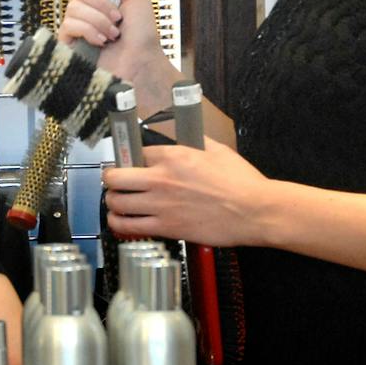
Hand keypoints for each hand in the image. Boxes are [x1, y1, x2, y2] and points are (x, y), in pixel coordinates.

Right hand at [60, 0, 173, 99]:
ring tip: (113, 34)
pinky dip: (89, 32)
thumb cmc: (141, 34)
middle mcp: (85, 5)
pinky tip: (101, 42)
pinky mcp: (69, 41)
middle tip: (117, 17)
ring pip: (73, 7)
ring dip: (99, 20)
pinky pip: (69, 25)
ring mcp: (75, 23)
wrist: (140, 61)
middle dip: (100, 3)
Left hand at [103, 138, 278, 246]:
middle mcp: (161, 179)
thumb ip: (196, 141)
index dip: (132, 158)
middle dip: (111, 178)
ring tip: (117, 203)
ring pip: (116, 203)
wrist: (254, 211)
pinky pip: (128, 227)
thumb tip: (186, 137)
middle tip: (116, 182)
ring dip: (112, 202)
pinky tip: (122, 221)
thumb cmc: (241, 182)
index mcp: (173, 156)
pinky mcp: (165, 228)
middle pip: (114, 177)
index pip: (136, 153)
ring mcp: (160, 205)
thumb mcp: (218, 150)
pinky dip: (119, 224)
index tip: (132, 163)